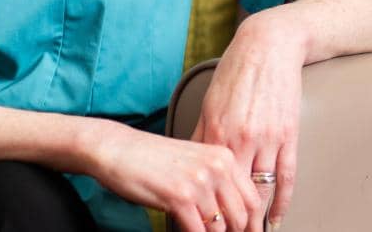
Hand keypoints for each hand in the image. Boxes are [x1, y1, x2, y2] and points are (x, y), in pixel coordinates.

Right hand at [83, 120, 258, 231]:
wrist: (119, 149)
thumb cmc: (152, 158)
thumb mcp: (194, 163)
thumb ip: (216, 183)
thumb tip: (232, 212)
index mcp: (224, 157)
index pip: (252, 198)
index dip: (251, 222)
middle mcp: (216, 167)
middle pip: (242, 216)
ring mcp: (199, 181)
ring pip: (220, 227)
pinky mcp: (179, 197)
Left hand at [193, 12, 306, 231]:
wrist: (269, 46)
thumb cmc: (237, 72)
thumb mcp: (210, 103)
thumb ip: (202, 135)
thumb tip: (190, 161)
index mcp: (216, 131)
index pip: (207, 182)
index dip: (202, 206)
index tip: (200, 227)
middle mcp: (240, 139)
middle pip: (233, 192)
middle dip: (229, 220)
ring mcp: (267, 138)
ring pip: (260, 189)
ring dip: (255, 218)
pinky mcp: (288, 134)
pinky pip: (286, 175)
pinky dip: (282, 201)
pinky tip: (276, 217)